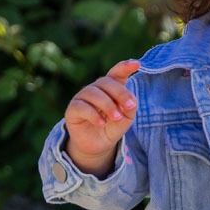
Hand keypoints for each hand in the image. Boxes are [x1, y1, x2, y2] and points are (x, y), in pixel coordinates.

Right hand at [62, 60, 141, 176]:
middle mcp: (95, 88)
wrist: (98, 145)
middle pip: (106, 82)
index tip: (137, 64)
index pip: (116, 73)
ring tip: (116, 118)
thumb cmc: (113, 126)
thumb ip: (130, 107)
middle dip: (120, 93)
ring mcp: (82, 97)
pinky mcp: (73, 109)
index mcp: (110, 87)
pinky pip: (81, 106)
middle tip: (129, 107)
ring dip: (108, 105)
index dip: (125, 67)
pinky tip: (101, 123)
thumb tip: (129, 101)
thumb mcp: (126, 117)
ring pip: (93, 92)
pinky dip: (93, 114)